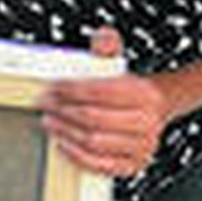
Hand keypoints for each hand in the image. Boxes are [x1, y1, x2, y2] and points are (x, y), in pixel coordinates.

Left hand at [39, 28, 167, 177]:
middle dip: (63, 111)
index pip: (101, 91)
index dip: (71, 90)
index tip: (52, 89)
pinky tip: (63, 144)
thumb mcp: (120, 64)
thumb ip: (107, 49)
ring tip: (50, 123)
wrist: (156, 108)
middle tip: (45, 105)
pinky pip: (100, 165)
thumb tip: (104, 35)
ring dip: (65, 132)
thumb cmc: (130, 89)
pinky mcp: (134, 165)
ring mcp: (142, 145)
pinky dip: (77, 155)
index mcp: (145, 93)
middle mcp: (147, 121)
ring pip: (94, 141)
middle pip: (94, 118)